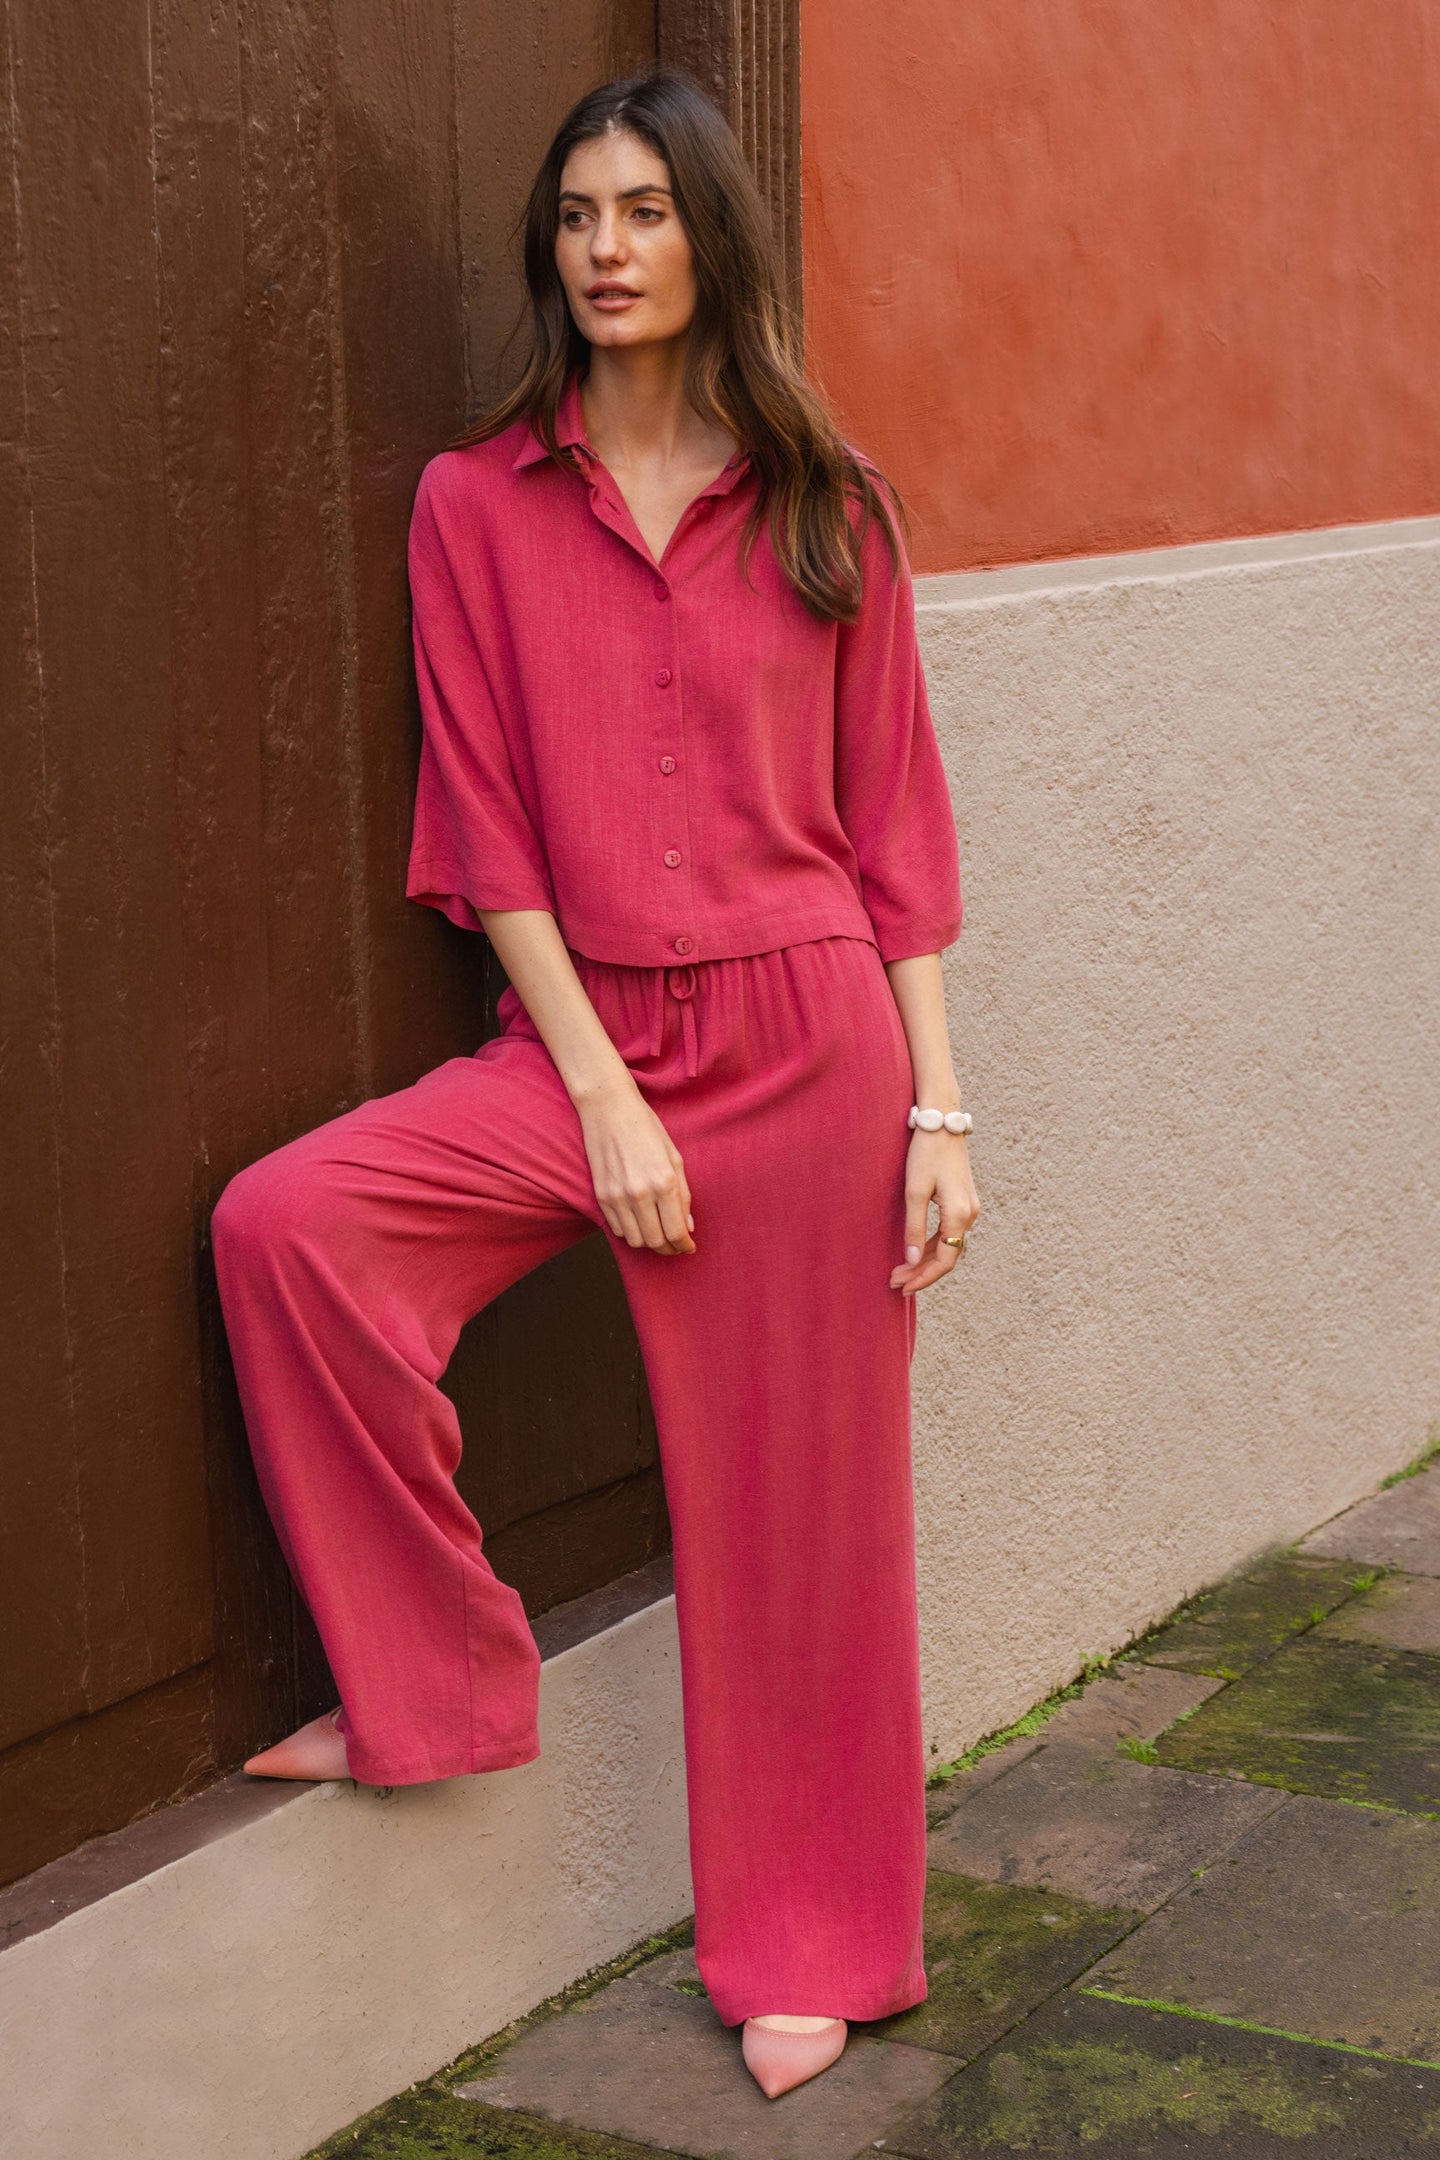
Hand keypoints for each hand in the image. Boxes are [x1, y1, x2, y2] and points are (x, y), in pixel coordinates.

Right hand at [576, 1076, 695, 1254]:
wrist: (608, 1109)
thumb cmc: (646, 1128)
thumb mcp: (674, 1157)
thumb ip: (683, 1194)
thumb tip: (688, 1226)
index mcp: (664, 1181)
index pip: (676, 1232)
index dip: (684, 1245)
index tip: (688, 1247)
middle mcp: (639, 1193)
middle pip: (656, 1242)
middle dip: (669, 1248)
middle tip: (675, 1243)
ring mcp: (617, 1196)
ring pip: (635, 1240)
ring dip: (649, 1241)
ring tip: (657, 1231)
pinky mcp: (601, 1196)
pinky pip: (617, 1229)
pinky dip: (630, 1231)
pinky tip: (638, 1220)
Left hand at [888, 1132, 979, 1295]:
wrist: (942, 1122)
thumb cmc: (926, 1154)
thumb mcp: (915, 1192)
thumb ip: (914, 1228)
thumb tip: (910, 1260)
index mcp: (959, 1215)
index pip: (944, 1260)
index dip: (923, 1277)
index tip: (903, 1287)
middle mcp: (969, 1215)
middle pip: (947, 1256)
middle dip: (921, 1272)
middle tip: (895, 1282)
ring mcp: (968, 1208)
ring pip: (948, 1245)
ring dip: (924, 1260)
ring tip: (900, 1270)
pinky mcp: (962, 1201)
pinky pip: (949, 1232)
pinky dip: (931, 1245)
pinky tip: (914, 1251)